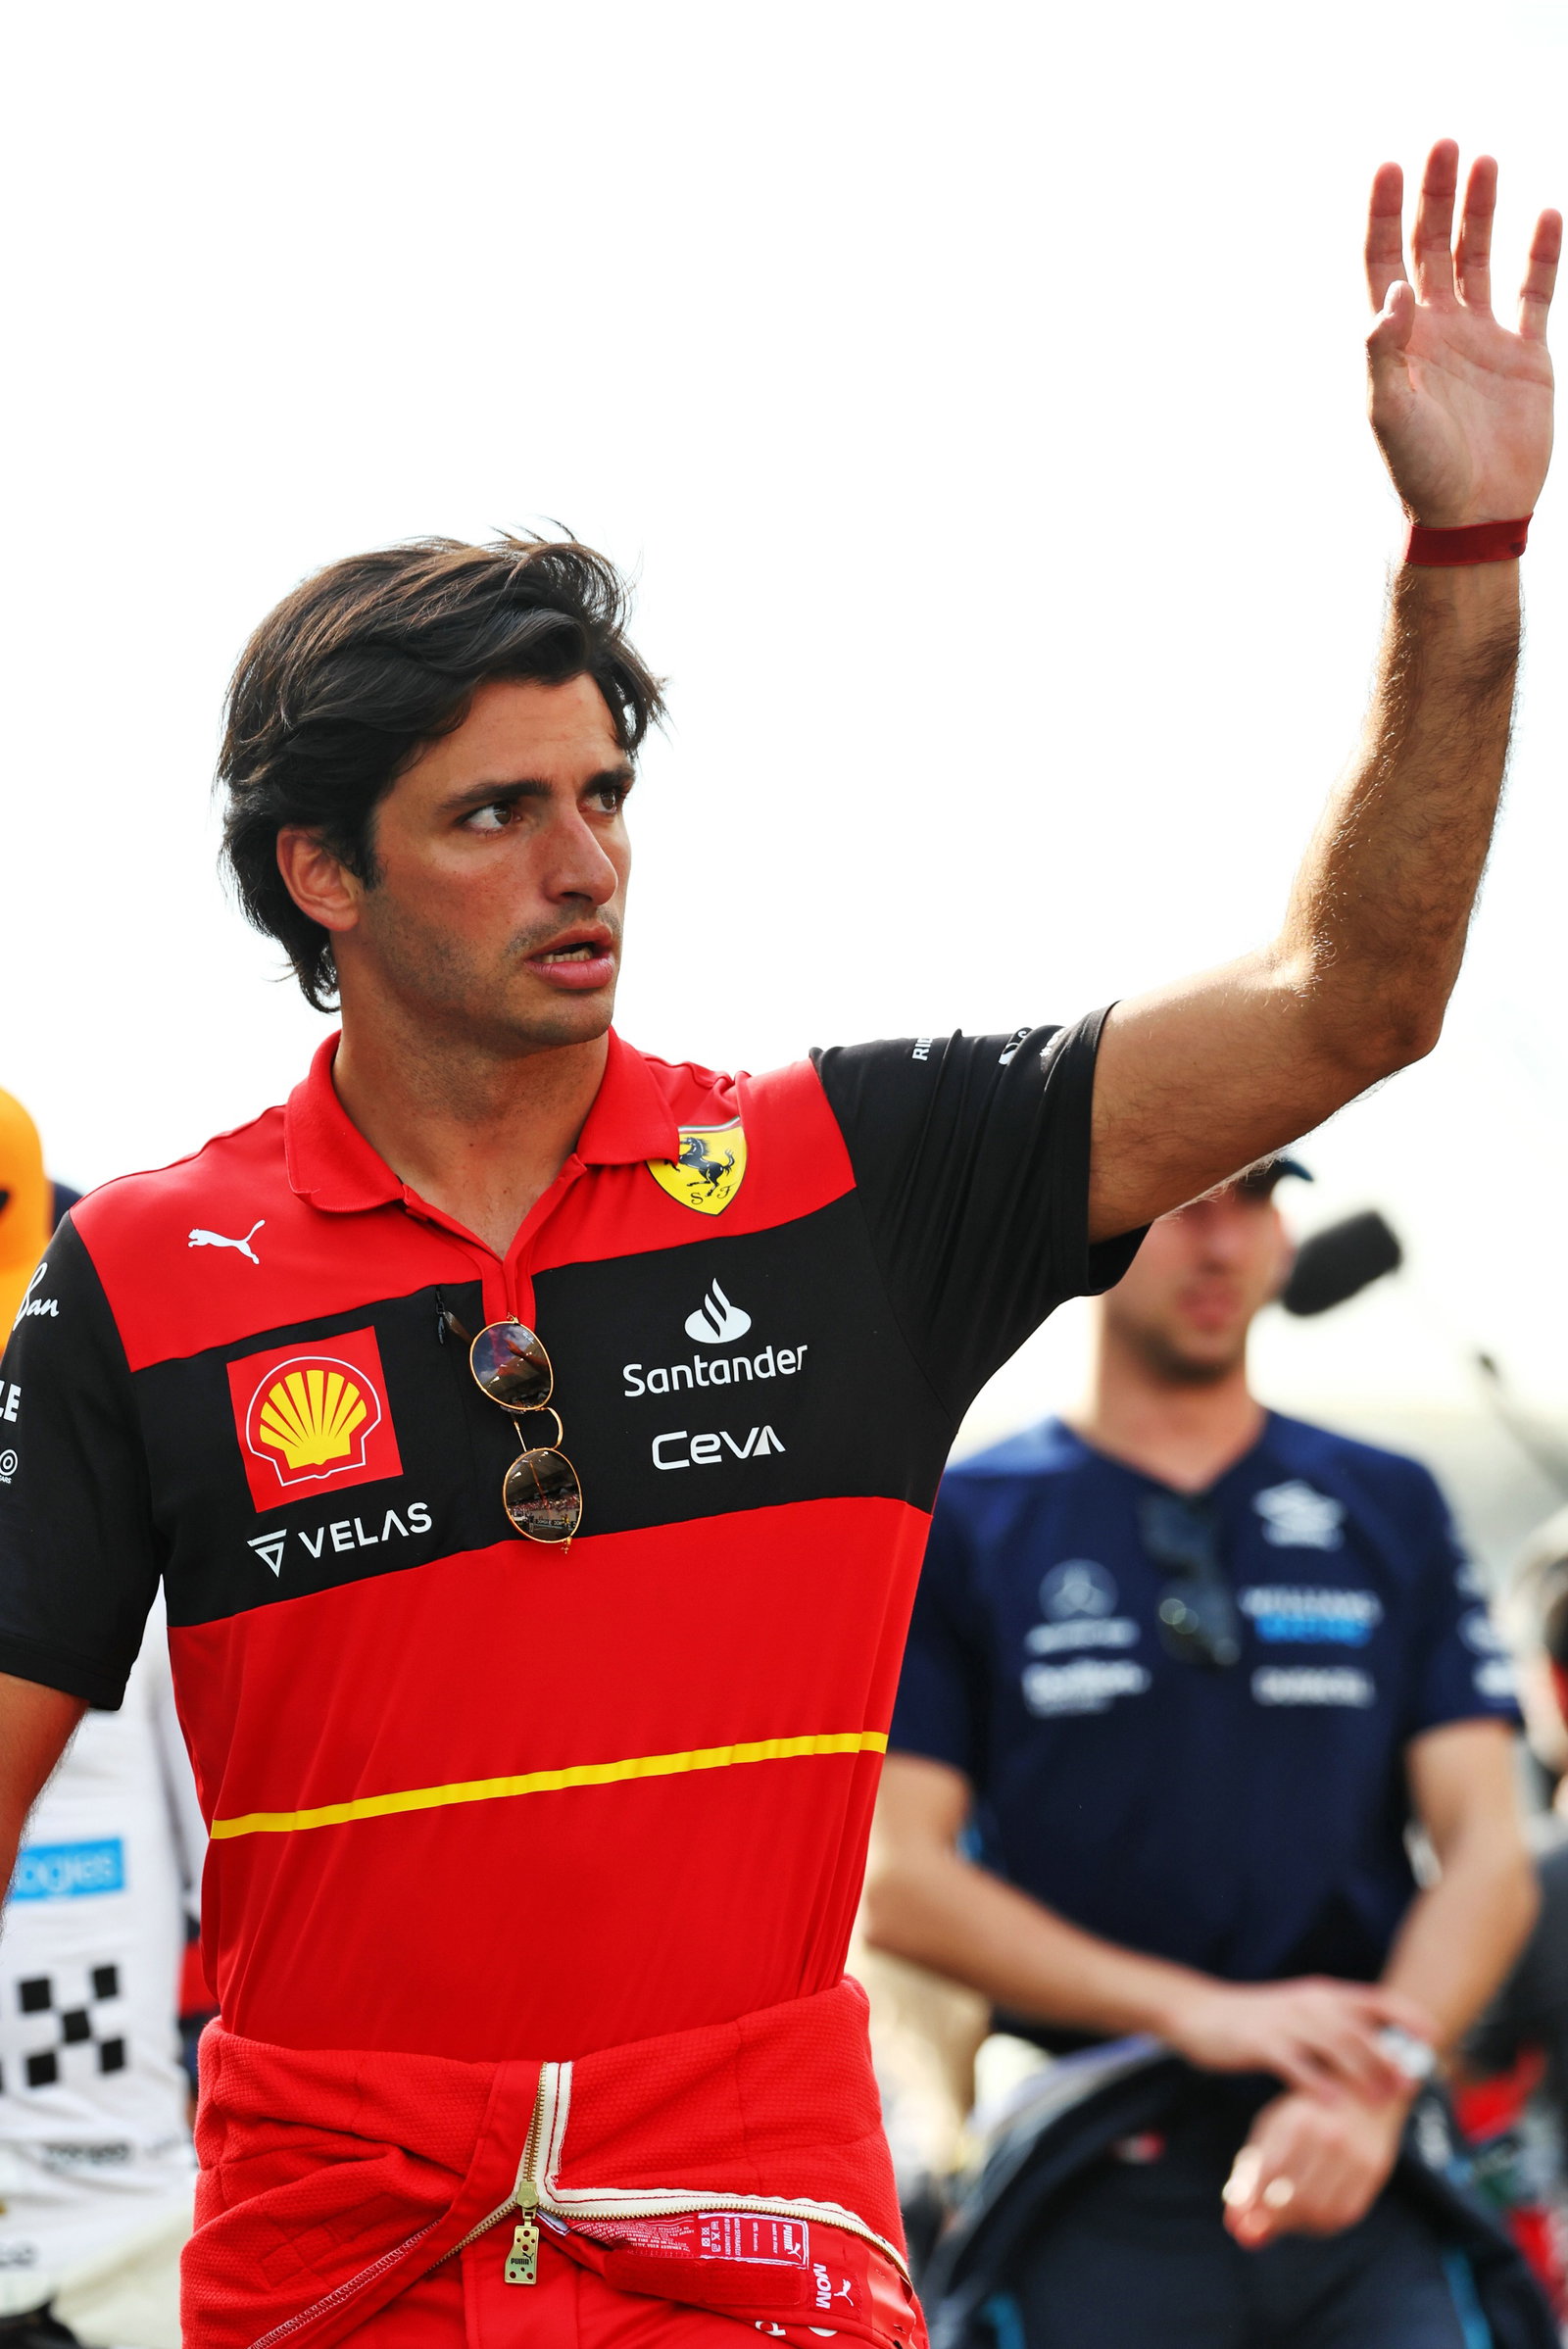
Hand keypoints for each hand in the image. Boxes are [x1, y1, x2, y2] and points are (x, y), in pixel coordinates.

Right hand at [1161, 1975, 1435, 2100]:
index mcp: (1322, 1994)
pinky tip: (1332, 2104)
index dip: (1406, 2016)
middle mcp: (1309, 2003)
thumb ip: (1335, 2027)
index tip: (1433, 2036)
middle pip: (1358, 2028)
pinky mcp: (1262, 2041)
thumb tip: (1380, 2050)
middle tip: (1411, 2083)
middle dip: (1388, 2055)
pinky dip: (1316, 2083)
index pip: (1374, 2000)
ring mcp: (1285, 2021)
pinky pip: (1295, 2063)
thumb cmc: (1258, 2021)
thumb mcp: (1300, 2014)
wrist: (1202, 2013)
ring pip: (1332, 2044)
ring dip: (1360, 2071)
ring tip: (1380, 2098)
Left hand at [1222, 2087, 1408, 2247]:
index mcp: (1297, 2120)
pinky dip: (1322, 2223)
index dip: (1251, 2203)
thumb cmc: (1306, 2112)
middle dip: (1272, 2220)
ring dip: (1296, 2224)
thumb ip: (1251, 2172)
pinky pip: (1345, 2213)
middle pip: (1296, 2198)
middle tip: (1257, 2227)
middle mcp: (1329, 2138)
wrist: (1359, 2088)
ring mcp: (1356, 2155)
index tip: (1236, 2223)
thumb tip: (1234, 2224)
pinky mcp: (1375, 2170)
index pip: (1270, 2173)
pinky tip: (1309, 2215)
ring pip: (1321, 2212)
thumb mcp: (1273, 2128)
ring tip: (1282, 2218)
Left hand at [1366, 140, 1558, 524]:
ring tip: (1484, 161)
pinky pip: (1533, 292)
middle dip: (1434, 196)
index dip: (1382, 215)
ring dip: (1479, 211)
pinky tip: (1544, 215)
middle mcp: (1435, 331)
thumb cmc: (1421, 472)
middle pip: (1430, 246)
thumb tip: (1391, 293)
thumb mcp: (1389, 414)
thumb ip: (1384, 353)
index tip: (1387, 166)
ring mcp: (1480, 339)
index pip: (1382, 262)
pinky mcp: (1524, 355)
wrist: (1472, 517)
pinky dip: (1539, 254)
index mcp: (1396, 341)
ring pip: (1477, 258)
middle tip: (1443, 144)